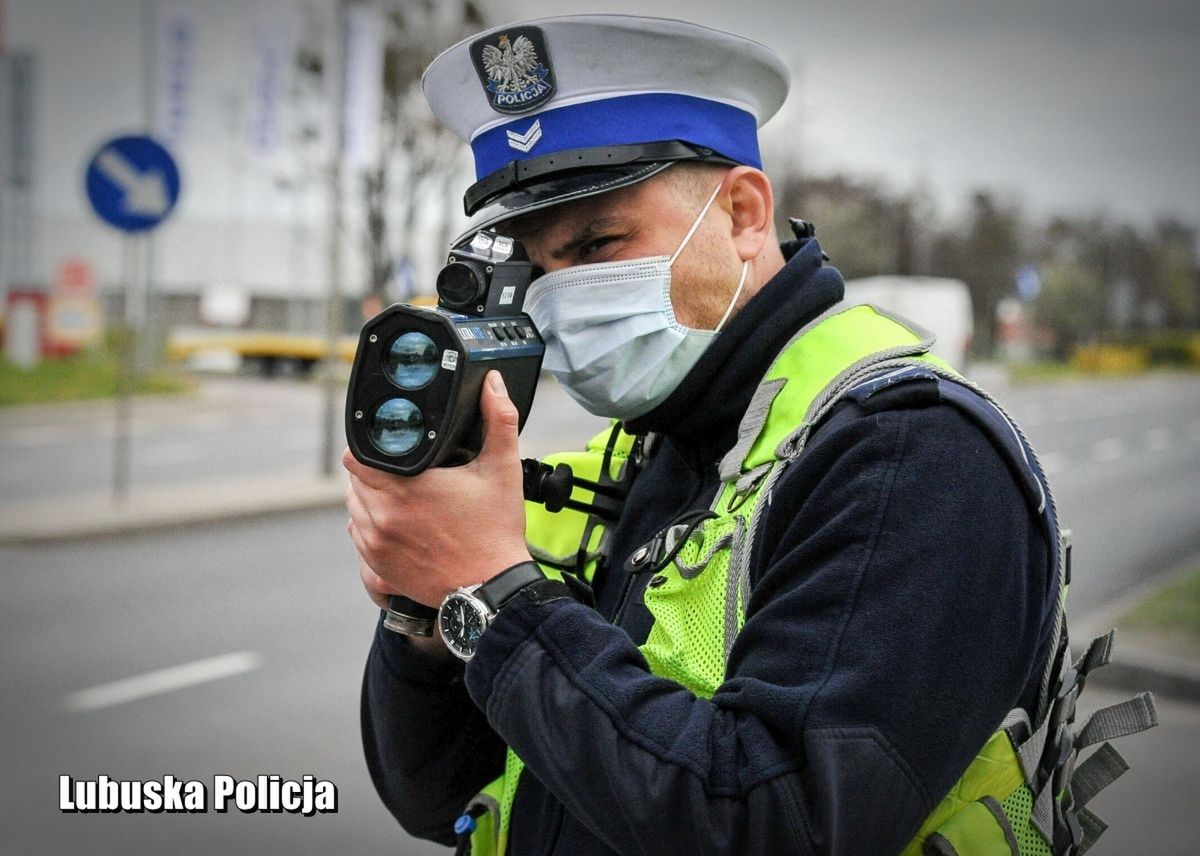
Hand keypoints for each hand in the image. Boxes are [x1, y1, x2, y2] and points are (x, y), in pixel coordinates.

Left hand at [345, 371, 532, 607]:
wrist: (492, 588)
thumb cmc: (495, 533)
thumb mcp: (502, 469)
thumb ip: (499, 419)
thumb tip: (492, 384)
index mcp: (406, 488)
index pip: (356, 456)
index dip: (369, 446)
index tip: (388, 446)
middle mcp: (382, 516)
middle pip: (354, 479)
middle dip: (374, 471)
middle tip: (405, 471)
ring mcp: (376, 544)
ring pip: (353, 506)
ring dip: (371, 497)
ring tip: (404, 496)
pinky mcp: (377, 565)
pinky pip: (359, 534)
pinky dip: (372, 525)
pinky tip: (400, 522)